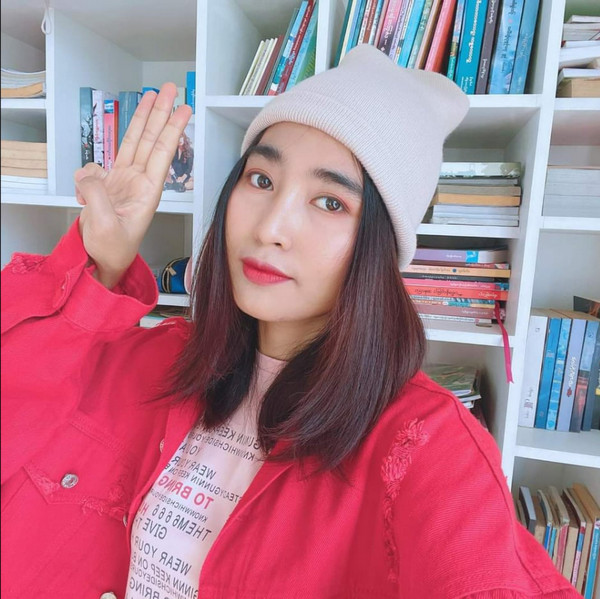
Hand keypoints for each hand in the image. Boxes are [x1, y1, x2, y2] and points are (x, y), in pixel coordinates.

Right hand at [74, 83, 191, 287]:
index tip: (184, 109)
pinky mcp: (107, 185)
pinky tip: (85, 185)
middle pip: (151, 139)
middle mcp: (139, 181)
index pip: (163, 152)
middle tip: (169, 88)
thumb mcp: (105, 226)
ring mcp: (123, 181)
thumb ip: (96, 195)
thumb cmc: (113, 250)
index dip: (172, 128)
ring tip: (152, 95)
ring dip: (143, 119)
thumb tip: (88, 172)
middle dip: (161, 112)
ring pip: (133, 142)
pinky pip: (97, 165)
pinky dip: (89, 170)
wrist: (102, 260)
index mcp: (148, 190)